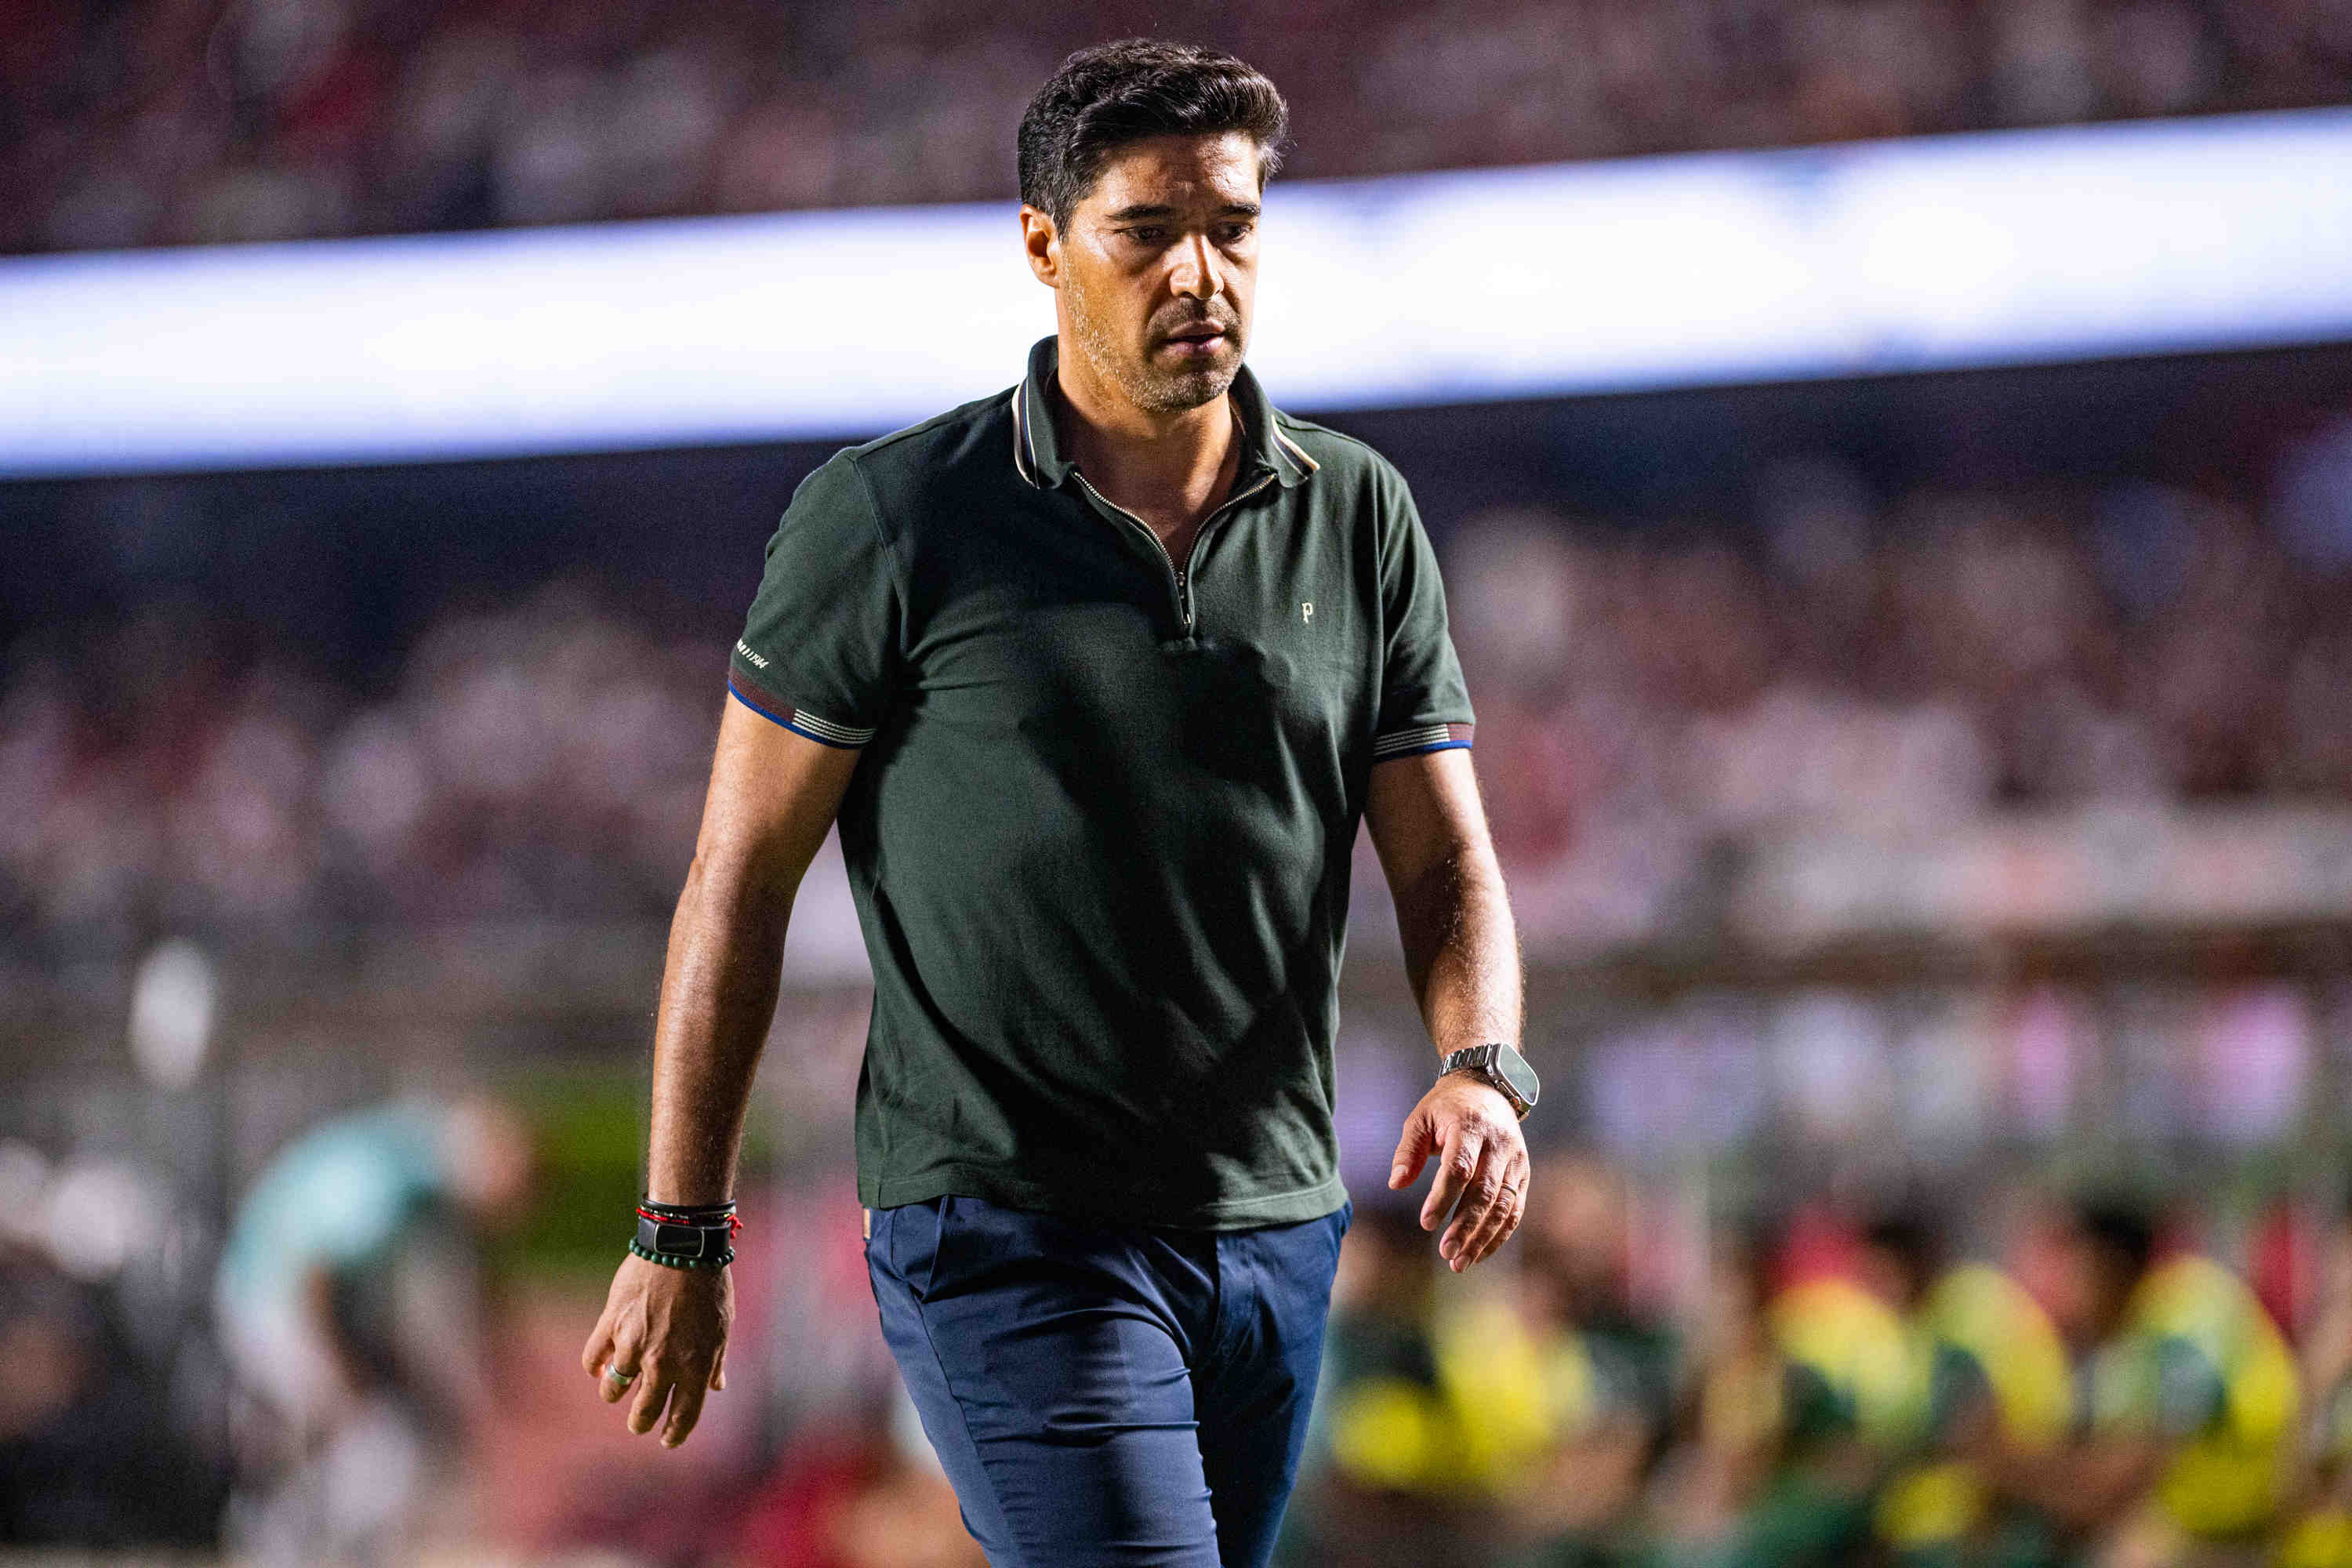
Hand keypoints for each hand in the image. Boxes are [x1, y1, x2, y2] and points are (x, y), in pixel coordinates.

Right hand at [580, 1253, 731, 1446]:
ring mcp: (634, 1345)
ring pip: (613, 1389)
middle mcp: (663, 1362)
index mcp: (696, 1365)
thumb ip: (715, 1361)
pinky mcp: (611, 1324)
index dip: (674, 1434)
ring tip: (615, 1390)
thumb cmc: (710, 1286)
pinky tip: (599, 1367)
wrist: (684, 1246)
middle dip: (640, 1422)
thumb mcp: (722, 1327)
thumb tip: (716, 1387)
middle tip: (638, 1424)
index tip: (667, 1440)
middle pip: (644, 1411)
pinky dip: (595, 1366)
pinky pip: (594, 1358)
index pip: (683, 1416)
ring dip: (614, 1393)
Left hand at [1388, 1072, 1529, 1271]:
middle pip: (1485, 1192)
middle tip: (1446, 1253)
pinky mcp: (1523, 1173)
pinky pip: (1515, 1210)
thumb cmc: (1446, 1108)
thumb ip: (1407, 1151)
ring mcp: (1515, 1160)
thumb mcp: (1420, 1118)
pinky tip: (1479, 1253)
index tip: (1426, 1223)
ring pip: (1504, 1206)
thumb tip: (1396, 1183)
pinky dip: (1499, 1235)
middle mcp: (1499, 1144)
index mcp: (1470, 1127)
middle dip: (1466, 1226)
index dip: (1443, 1197)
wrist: (1487, 1088)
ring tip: (1460, 1262)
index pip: (1459, 1168)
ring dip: (1483, 1238)